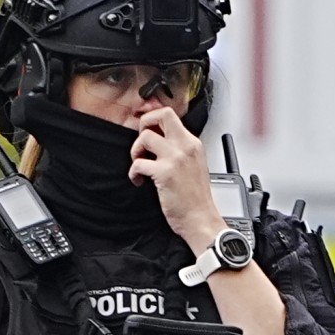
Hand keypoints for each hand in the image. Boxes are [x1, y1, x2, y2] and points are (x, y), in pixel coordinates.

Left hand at [129, 104, 226, 251]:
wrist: (201, 219)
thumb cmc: (196, 199)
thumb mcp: (195, 166)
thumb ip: (181, 151)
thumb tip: (160, 141)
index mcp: (193, 144)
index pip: (171, 116)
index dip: (154, 119)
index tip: (148, 130)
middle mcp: (186, 147)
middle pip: (161, 115)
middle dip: (144, 123)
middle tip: (142, 141)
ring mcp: (175, 159)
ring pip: (145, 137)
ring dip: (135, 151)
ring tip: (140, 163)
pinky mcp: (165, 173)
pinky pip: (138, 163)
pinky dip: (133, 172)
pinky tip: (139, 180)